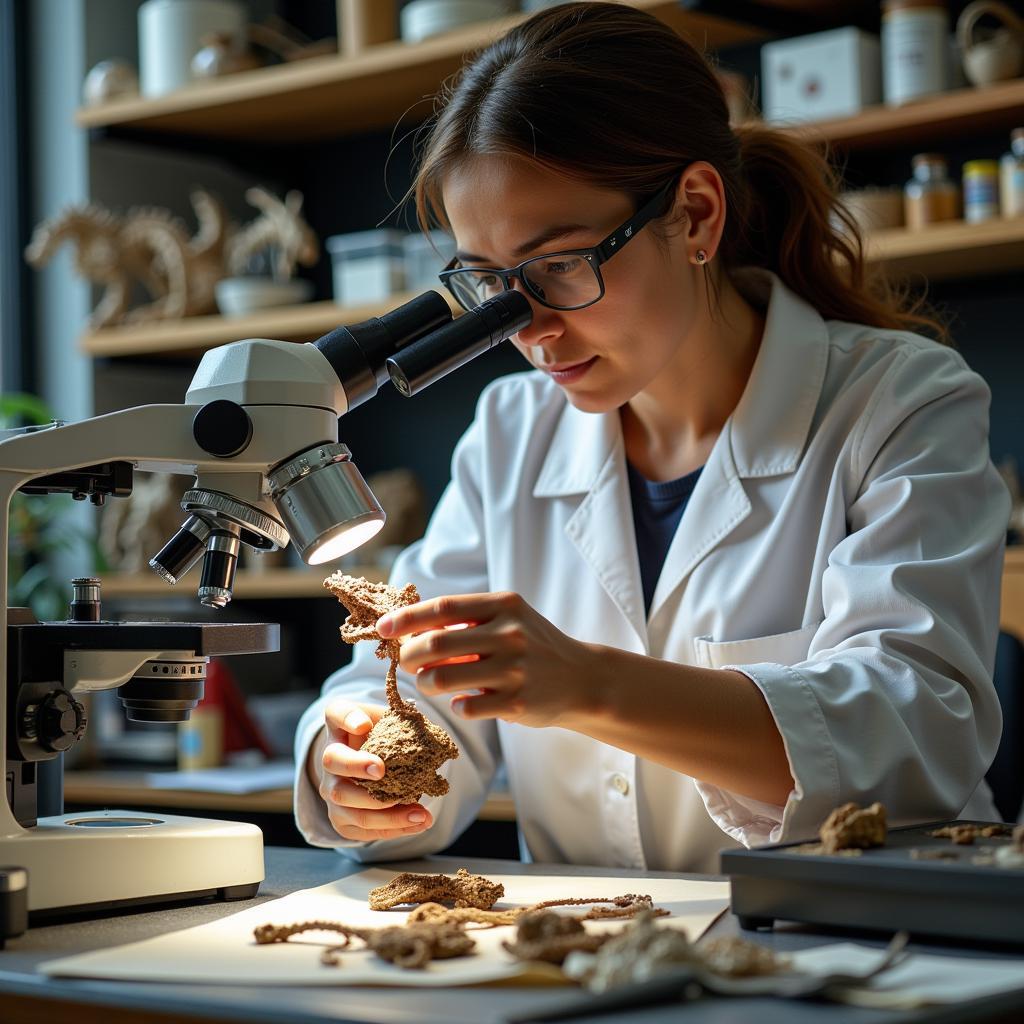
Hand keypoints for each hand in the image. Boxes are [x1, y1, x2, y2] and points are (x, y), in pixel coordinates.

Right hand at [310, 698, 433, 841]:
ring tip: (419, 812)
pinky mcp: (341, 818)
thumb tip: (434, 736)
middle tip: (381, 771)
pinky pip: (362, 828)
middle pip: (332, 760)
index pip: (336, 712)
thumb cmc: (386, 738)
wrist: (373, 766)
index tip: (363, 725)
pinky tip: (418, 823)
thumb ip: (408, 722)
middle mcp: (330, 757)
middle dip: (356, 766)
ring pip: (347, 802)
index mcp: (342, 725)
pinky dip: (392, 828)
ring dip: (384, 810)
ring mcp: (332, 789)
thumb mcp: (394, 721)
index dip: (348, 718)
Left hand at [376, 591, 596, 727]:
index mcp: (504, 606)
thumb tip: (412, 629)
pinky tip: (463, 700)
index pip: (442, 608)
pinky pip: (466, 706)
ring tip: (430, 683)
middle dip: (410, 656)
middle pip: (436, 644)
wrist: (583, 679)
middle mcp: (510, 634)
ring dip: (426, 683)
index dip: (406, 618)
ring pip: (443, 678)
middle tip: (407, 663)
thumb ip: (468, 621)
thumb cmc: (534, 646)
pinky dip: (456, 704)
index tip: (383, 629)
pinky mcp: (517, 702)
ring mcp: (514, 669)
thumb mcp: (509, 620)